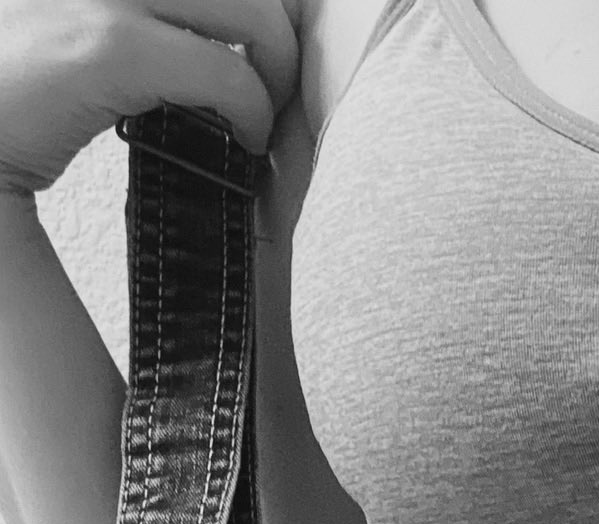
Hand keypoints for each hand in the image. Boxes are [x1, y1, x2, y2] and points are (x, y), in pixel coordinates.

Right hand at [0, 0, 299, 196]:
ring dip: (274, 57)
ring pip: (244, 5)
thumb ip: (125, 11)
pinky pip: (223, 72)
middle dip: (272, 20)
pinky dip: (253, 109)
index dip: (243, 3)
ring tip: (266, 105)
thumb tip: (189, 37)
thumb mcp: (66, 20)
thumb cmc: (2, 92)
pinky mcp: (105, 47)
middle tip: (276, 72)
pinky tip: (247, 139)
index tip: (252, 36)